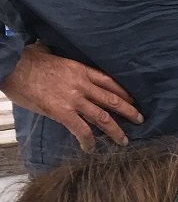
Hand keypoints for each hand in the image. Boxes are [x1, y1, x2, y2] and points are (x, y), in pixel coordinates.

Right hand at [1, 42, 142, 150]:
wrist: (9, 65)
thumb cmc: (23, 59)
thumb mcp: (47, 53)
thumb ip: (58, 59)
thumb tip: (52, 54)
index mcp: (79, 69)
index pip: (108, 81)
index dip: (123, 92)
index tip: (133, 100)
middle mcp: (81, 84)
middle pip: (113, 100)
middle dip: (129, 111)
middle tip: (140, 120)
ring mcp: (73, 99)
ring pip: (103, 118)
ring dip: (116, 131)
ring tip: (124, 141)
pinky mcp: (62, 112)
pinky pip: (82, 130)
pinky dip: (89, 141)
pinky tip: (91, 148)